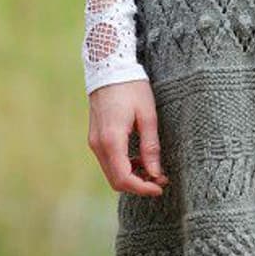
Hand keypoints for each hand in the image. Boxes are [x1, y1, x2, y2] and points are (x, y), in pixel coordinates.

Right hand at [88, 79, 170, 196]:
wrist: (109, 67)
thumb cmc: (131, 87)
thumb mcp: (147, 115)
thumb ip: (150, 146)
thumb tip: (155, 172)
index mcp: (111, 140)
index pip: (124, 178)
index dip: (143, 188)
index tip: (160, 187)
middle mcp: (98, 145)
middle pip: (116, 180)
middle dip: (138, 185)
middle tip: (160, 180)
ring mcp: (94, 142)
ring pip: (111, 172)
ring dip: (131, 176)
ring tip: (153, 170)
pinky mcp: (95, 137)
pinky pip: (108, 161)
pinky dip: (123, 166)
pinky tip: (140, 158)